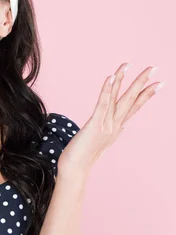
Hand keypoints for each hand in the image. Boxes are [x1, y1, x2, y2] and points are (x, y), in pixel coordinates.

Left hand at [57, 63, 164, 178]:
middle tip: (153, 68)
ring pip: (118, 98)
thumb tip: (123, 127)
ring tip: (129, 65)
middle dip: (142, 83)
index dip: (146, 95)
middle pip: (131, 100)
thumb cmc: (84, 155)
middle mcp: (115, 125)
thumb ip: (114, 132)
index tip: (158, 83)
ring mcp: (106, 125)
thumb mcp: (102, 142)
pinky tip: (111, 77)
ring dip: (123, 80)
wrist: (75, 169)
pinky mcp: (94, 125)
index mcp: (117, 127)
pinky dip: (106, 90)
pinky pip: (102, 104)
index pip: (134, 107)